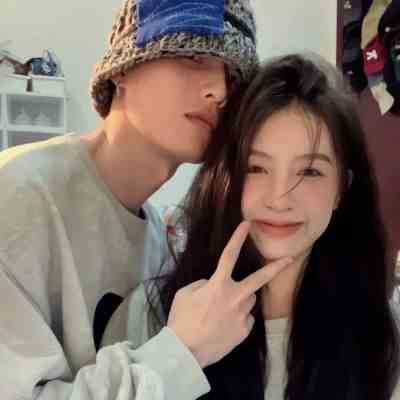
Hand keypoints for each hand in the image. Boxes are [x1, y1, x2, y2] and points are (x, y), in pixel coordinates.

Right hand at [167, 221, 292, 367]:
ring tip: (224, 310)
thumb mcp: (186, 294)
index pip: (229, 256)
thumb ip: (203, 284)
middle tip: (290, 258)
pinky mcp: (244, 330)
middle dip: (276, 267)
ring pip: (248, 300)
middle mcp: (234, 297)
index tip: (247, 224)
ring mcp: (242, 315)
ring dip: (241, 299)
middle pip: (259, 279)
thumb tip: (214, 285)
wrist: (185, 351)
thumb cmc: (182, 319)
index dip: (238, 238)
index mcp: (218, 285)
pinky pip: (246, 318)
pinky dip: (238, 317)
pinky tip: (224, 325)